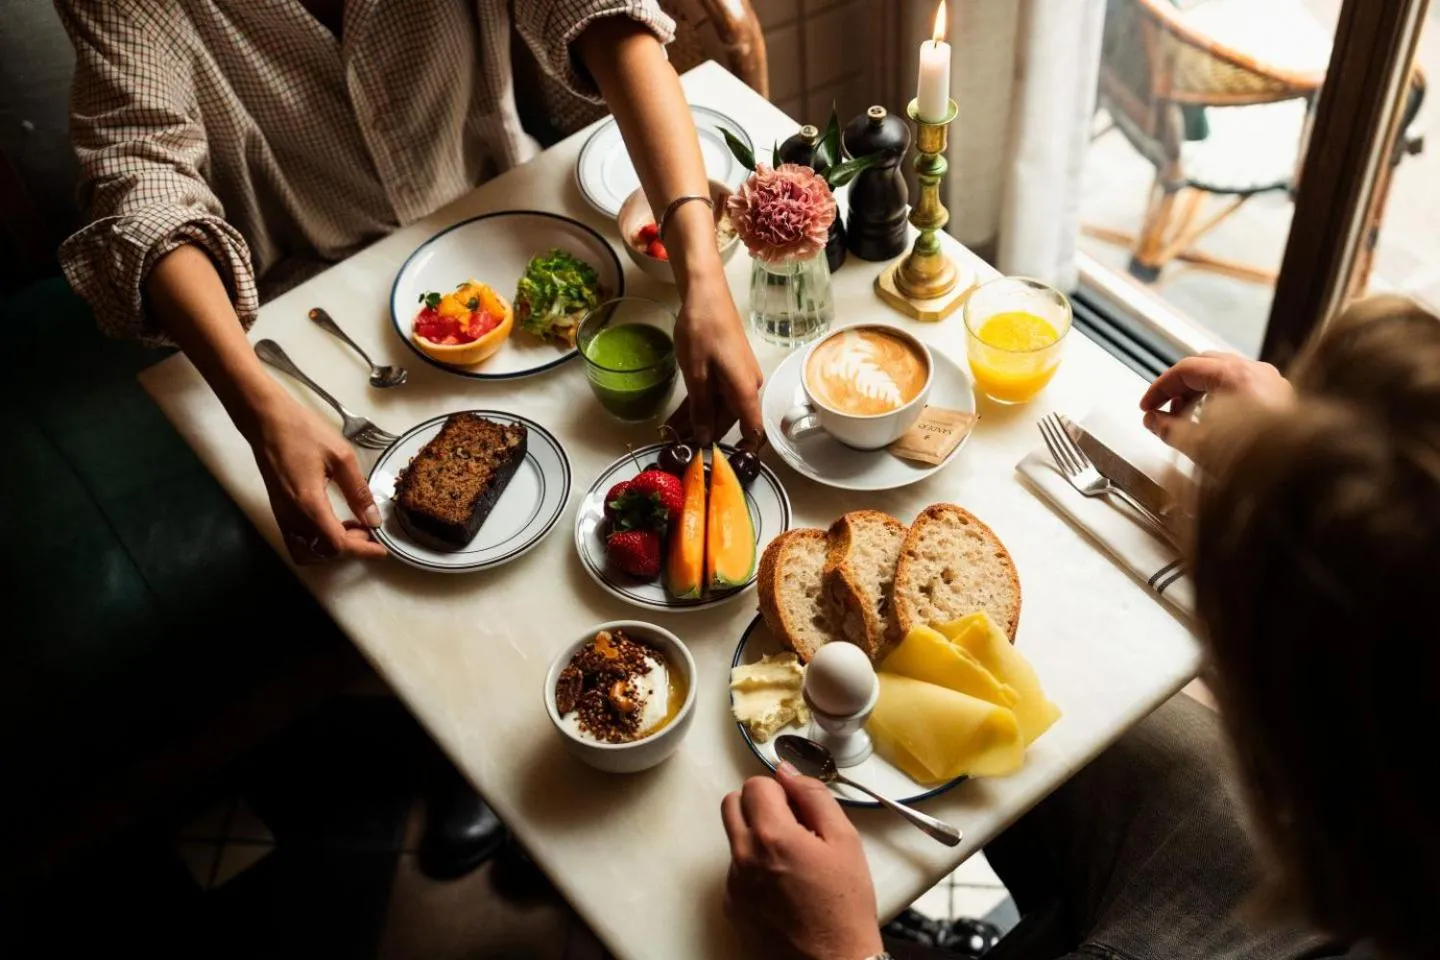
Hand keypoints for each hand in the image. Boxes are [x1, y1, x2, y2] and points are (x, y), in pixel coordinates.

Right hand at [246, 392, 387, 564]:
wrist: (265, 419)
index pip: (337, 544)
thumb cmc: (301, 431)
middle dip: (350, 548)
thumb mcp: (341, 456)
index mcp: (309, 503)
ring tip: (352, 527)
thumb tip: (373, 518)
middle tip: (369, 531)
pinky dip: (316, 542)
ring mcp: (282, 514)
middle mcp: (292, 515)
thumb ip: (358, 491)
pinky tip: (333, 522)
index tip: (381, 548)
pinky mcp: (278, 509)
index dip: (362, 549)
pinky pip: (296, 540)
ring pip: (308, 551)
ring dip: (332, 547)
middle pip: (323, 552)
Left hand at [671, 274, 763, 445]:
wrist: (705, 293)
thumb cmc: (702, 330)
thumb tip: (705, 439)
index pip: (752, 432)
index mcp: (744, 390)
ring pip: (718, 409)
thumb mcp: (697, 375)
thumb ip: (701, 410)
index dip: (741, 453)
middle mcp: (746, 387)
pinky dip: (697, 406)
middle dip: (705, 438)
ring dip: (696, 422)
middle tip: (677, 452)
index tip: (720, 469)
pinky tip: (676, 419)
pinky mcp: (726, 369)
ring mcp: (736, 378)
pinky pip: (714, 395)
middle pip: (729, 422)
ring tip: (670, 438)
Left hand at [721, 763, 883, 959]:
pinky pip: (735, 868)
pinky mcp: (732, 904)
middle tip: (790, 824)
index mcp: (772, 836)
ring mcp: (734, 883)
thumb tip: (789, 772)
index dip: (779, 790)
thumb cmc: (844, 906)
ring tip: (790, 860)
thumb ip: (813, 796)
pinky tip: (781, 883)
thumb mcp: (844, 840)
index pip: (754, 784)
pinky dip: (753, 866)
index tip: (796, 807)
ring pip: (733, 836)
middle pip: (732, 803)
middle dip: (759, 805)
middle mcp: (744, 857)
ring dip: (755, 836)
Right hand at [1139, 351, 1293, 459]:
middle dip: (1180, 385)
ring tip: (1186, 417)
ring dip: (1200, 391)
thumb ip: (1168, 429)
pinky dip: (1221, 396)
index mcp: (1235, 376)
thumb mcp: (1198, 446)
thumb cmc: (1259, 461)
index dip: (1159, 388)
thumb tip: (1153, 421)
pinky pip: (1243, 385)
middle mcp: (1257, 372)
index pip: (1185, 369)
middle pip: (1205, 365)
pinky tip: (1214, 420)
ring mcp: (1272, 382)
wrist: (1301, 477)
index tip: (1147, 405)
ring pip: (1225, 373)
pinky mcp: (1282, 396)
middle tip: (1164, 407)